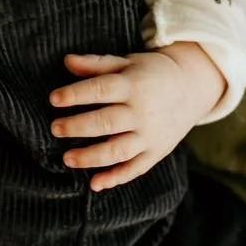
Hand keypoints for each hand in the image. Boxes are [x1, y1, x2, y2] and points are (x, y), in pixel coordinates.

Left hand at [49, 42, 225, 190]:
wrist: (191, 87)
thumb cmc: (150, 73)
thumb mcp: (127, 63)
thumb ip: (96, 64)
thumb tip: (67, 61)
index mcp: (133, 85)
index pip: (101, 90)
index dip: (76, 95)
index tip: (54, 99)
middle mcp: (143, 112)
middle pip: (107, 122)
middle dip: (78, 127)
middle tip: (55, 129)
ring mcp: (150, 135)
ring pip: (119, 150)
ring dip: (92, 157)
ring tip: (67, 159)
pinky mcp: (156, 152)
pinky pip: (135, 169)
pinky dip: (116, 178)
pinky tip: (95, 184)